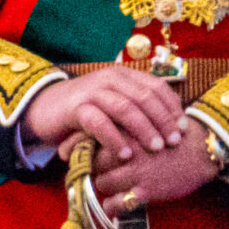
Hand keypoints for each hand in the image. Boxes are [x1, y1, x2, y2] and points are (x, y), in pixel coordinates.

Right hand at [20, 67, 187, 161]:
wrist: (45, 107)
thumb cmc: (87, 109)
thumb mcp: (114, 103)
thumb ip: (136, 108)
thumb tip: (170, 124)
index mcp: (124, 75)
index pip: (156, 86)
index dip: (172, 107)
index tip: (183, 128)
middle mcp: (111, 78)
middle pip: (144, 96)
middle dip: (162, 120)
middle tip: (174, 141)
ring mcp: (93, 91)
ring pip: (125, 107)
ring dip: (143, 129)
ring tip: (156, 148)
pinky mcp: (76, 107)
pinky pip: (99, 122)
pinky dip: (114, 138)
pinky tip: (125, 154)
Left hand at [93, 117, 221, 214]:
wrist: (202, 149)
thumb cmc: (172, 134)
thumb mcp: (146, 120)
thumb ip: (122, 124)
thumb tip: (96, 130)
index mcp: (127, 127)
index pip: (90, 137)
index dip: (81, 147)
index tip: (78, 152)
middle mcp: (128, 148)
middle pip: (92, 161)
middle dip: (94, 167)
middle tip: (101, 169)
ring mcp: (136, 169)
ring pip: (102, 182)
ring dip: (106, 185)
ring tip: (115, 185)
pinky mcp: (145, 189)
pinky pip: (116, 203)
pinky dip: (113, 206)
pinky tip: (118, 203)